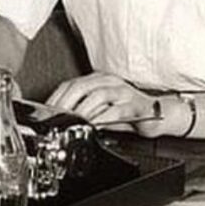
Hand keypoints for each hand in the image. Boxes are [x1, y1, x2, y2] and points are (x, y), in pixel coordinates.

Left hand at [47, 73, 161, 133]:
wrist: (157, 115)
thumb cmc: (127, 112)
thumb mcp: (99, 110)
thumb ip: (82, 110)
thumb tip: (60, 117)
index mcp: (98, 80)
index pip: (70, 84)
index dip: (57, 97)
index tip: (47, 111)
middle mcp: (110, 82)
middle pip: (82, 86)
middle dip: (66, 102)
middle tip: (59, 116)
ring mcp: (123, 91)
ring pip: (99, 95)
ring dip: (84, 110)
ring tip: (75, 121)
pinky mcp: (136, 104)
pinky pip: (117, 110)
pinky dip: (104, 118)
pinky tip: (96, 125)